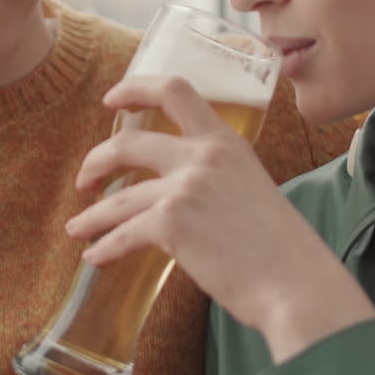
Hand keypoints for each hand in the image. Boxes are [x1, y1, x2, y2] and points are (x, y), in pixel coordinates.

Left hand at [65, 76, 374, 362]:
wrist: (297, 286)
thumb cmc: (282, 252)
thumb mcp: (253, 190)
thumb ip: (218, 180)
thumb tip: (183, 197)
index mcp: (227, 142)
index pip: (175, 90)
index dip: (135, 88)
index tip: (111, 99)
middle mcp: (203, 156)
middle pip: (128, 143)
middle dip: (97, 161)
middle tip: (86, 181)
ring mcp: (185, 187)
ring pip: (118, 197)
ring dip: (91, 216)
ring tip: (77, 229)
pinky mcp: (171, 223)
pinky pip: (123, 234)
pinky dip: (104, 248)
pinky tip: (94, 258)